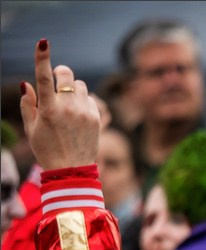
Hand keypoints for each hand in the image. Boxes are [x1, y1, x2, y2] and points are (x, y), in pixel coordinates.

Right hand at [20, 39, 100, 170]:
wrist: (72, 170)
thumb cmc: (47, 149)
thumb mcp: (31, 128)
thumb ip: (27, 104)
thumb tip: (27, 83)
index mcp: (49, 110)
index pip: (43, 77)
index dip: (42, 58)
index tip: (44, 42)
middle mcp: (69, 108)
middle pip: (67, 75)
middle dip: (60, 73)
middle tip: (56, 79)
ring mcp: (85, 113)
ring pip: (80, 85)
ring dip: (72, 89)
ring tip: (67, 104)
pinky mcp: (97, 118)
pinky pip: (90, 98)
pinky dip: (84, 101)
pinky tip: (78, 114)